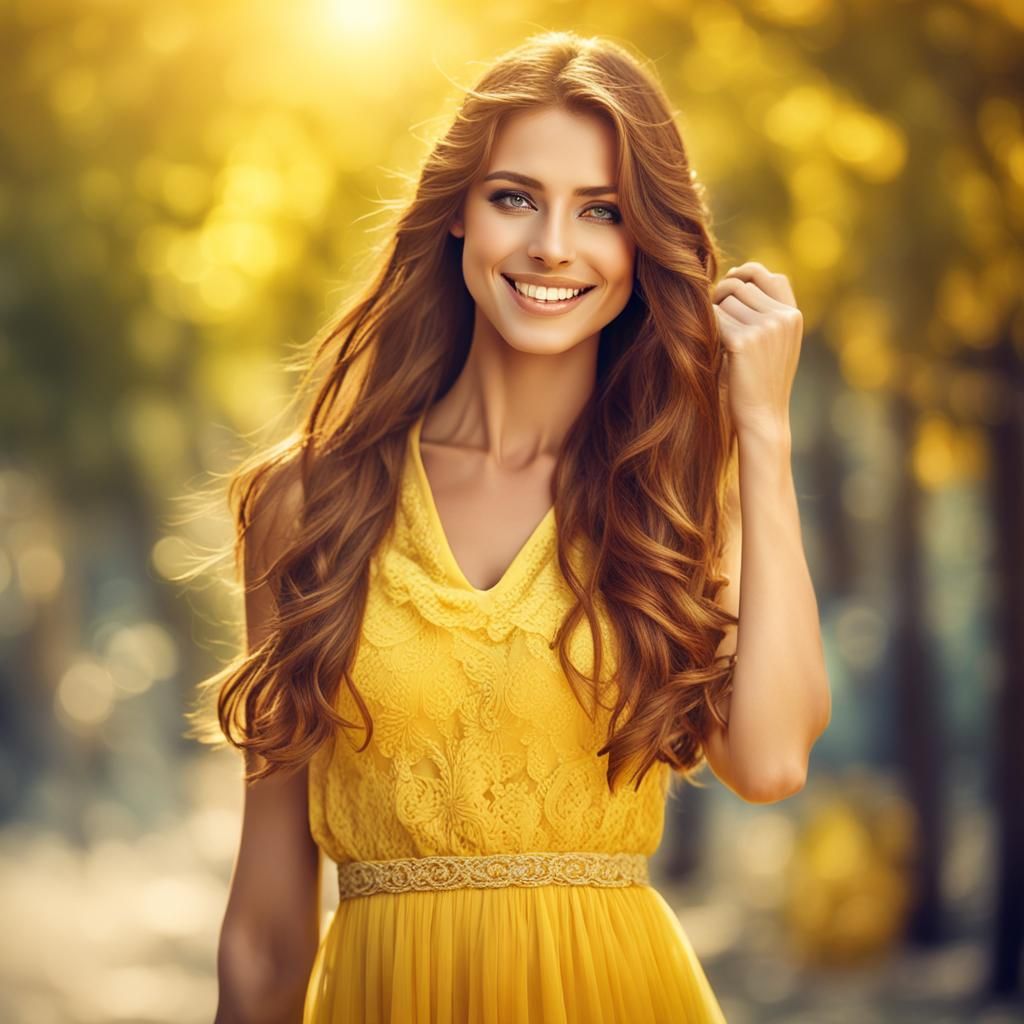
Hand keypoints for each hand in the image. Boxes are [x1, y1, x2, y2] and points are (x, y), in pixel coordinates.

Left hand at [712, 261, 802, 440]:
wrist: (763, 417)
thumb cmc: (762, 381)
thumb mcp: (775, 342)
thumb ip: (765, 310)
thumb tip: (736, 274)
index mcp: (793, 316)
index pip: (770, 275)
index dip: (746, 275)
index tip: (728, 288)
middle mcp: (783, 317)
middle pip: (741, 285)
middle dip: (721, 297)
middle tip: (714, 320)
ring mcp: (765, 327)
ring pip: (725, 299)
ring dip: (714, 314)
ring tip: (716, 338)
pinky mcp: (743, 340)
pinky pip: (714, 316)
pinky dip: (706, 327)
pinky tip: (711, 345)